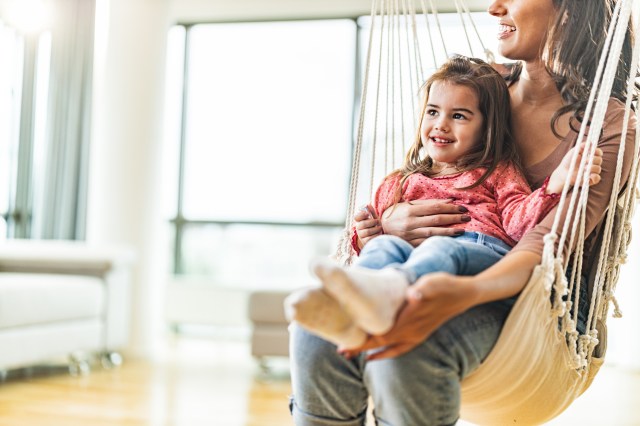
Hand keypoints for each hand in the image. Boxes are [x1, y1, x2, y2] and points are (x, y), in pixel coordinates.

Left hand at [339, 272, 476, 359]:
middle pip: (380, 343)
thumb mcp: (434, 282)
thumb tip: (413, 294)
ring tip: (350, 354)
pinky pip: (399, 348)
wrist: (465, 294)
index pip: (382, 334)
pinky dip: (385, 353)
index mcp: (411, 320)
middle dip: (360, 348)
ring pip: (388, 348)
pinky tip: (375, 354)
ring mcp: (416, 335)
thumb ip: (423, 290)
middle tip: (340, 351)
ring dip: (369, 351)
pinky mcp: (419, 334)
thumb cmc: (446, 286)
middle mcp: (413, 332)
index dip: (363, 340)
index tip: (346, 343)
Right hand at [354, 204, 381, 247]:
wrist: (377, 238)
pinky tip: (379, 234)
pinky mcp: (365, 242)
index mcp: (360, 221)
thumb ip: (371, 212)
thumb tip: (368, 204)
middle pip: (363, 224)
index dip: (361, 215)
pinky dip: (376, 235)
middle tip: (378, 221)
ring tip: (380, 228)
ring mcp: (361, 236)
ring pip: (367, 231)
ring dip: (375, 229)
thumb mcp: (374, 219)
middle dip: (372, 222)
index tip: (367, 214)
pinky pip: (370, 238)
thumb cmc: (375, 226)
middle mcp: (358, 228)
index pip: (356, 217)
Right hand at [380, 199, 469, 246]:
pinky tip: (449, 239)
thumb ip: (428, 203)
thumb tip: (449, 201)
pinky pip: (427, 242)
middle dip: (453, 218)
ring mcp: (410, 234)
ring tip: (462, 229)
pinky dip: (439, 240)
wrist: (380, 229)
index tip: (462, 208)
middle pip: (437, 219)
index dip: (450, 208)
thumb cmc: (396, 214)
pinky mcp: (410, 244)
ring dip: (449, 231)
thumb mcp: (409, 204)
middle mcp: (410, 222)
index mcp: (410, 210)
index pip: (435, 207)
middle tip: (467, 217)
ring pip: (433, 232)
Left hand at [547, 143, 602, 193]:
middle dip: (593, 159)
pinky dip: (595, 176)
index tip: (593, 151)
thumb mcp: (574, 151)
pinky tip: (589, 175)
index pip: (599, 153)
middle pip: (599, 160)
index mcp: (590, 156)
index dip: (597, 151)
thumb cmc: (568, 161)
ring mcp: (592, 172)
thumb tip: (590, 142)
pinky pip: (597, 178)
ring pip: (598, 169)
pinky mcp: (590, 180)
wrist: (562, 172)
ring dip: (592, 167)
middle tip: (585, 160)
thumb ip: (582, 145)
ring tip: (583, 168)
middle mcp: (592, 164)